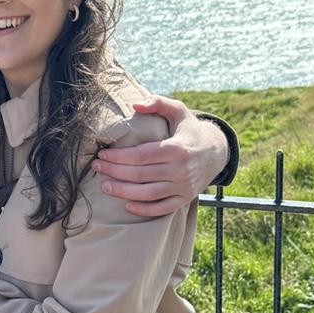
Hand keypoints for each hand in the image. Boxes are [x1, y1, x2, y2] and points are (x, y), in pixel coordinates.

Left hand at [89, 95, 227, 216]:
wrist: (217, 152)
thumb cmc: (190, 130)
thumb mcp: (179, 110)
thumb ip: (158, 103)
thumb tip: (135, 105)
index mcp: (177, 148)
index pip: (140, 155)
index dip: (118, 157)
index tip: (102, 154)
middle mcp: (180, 170)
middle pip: (140, 175)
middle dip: (114, 172)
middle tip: (96, 167)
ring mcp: (183, 186)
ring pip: (148, 194)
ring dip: (123, 192)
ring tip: (105, 186)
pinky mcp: (184, 198)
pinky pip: (162, 208)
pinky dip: (144, 209)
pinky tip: (126, 205)